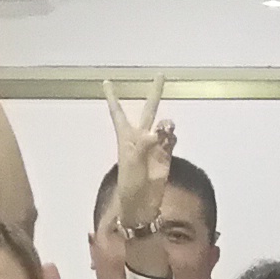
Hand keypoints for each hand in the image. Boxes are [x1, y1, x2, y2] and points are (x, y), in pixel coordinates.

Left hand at [105, 78, 173, 234]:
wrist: (141, 204)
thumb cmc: (129, 184)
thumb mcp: (131, 163)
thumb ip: (143, 144)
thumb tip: (157, 132)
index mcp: (125, 136)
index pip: (118, 112)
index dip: (113, 97)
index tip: (107, 81)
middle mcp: (140, 137)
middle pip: (148, 110)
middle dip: (155, 92)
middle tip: (160, 74)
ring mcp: (155, 146)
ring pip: (164, 124)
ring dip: (167, 123)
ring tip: (166, 129)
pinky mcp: (166, 156)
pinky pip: (172, 139)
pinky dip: (172, 136)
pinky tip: (170, 138)